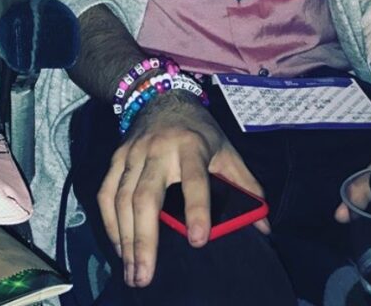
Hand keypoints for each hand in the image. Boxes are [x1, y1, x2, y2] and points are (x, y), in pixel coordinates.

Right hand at [97, 94, 268, 287]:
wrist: (161, 95)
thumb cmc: (199, 129)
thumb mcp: (226, 149)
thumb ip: (246, 186)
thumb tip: (264, 226)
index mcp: (191, 146)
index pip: (193, 179)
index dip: (196, 209)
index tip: (197, 240)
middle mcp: (158, 150)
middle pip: (146, 196)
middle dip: (144, 239)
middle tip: (146, 276)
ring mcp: (132, 153)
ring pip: (122, 199)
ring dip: (125, 239)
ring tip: (132, 272)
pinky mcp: (116, 158)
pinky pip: (106, 193)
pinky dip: (109, 223)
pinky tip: (119, 248)